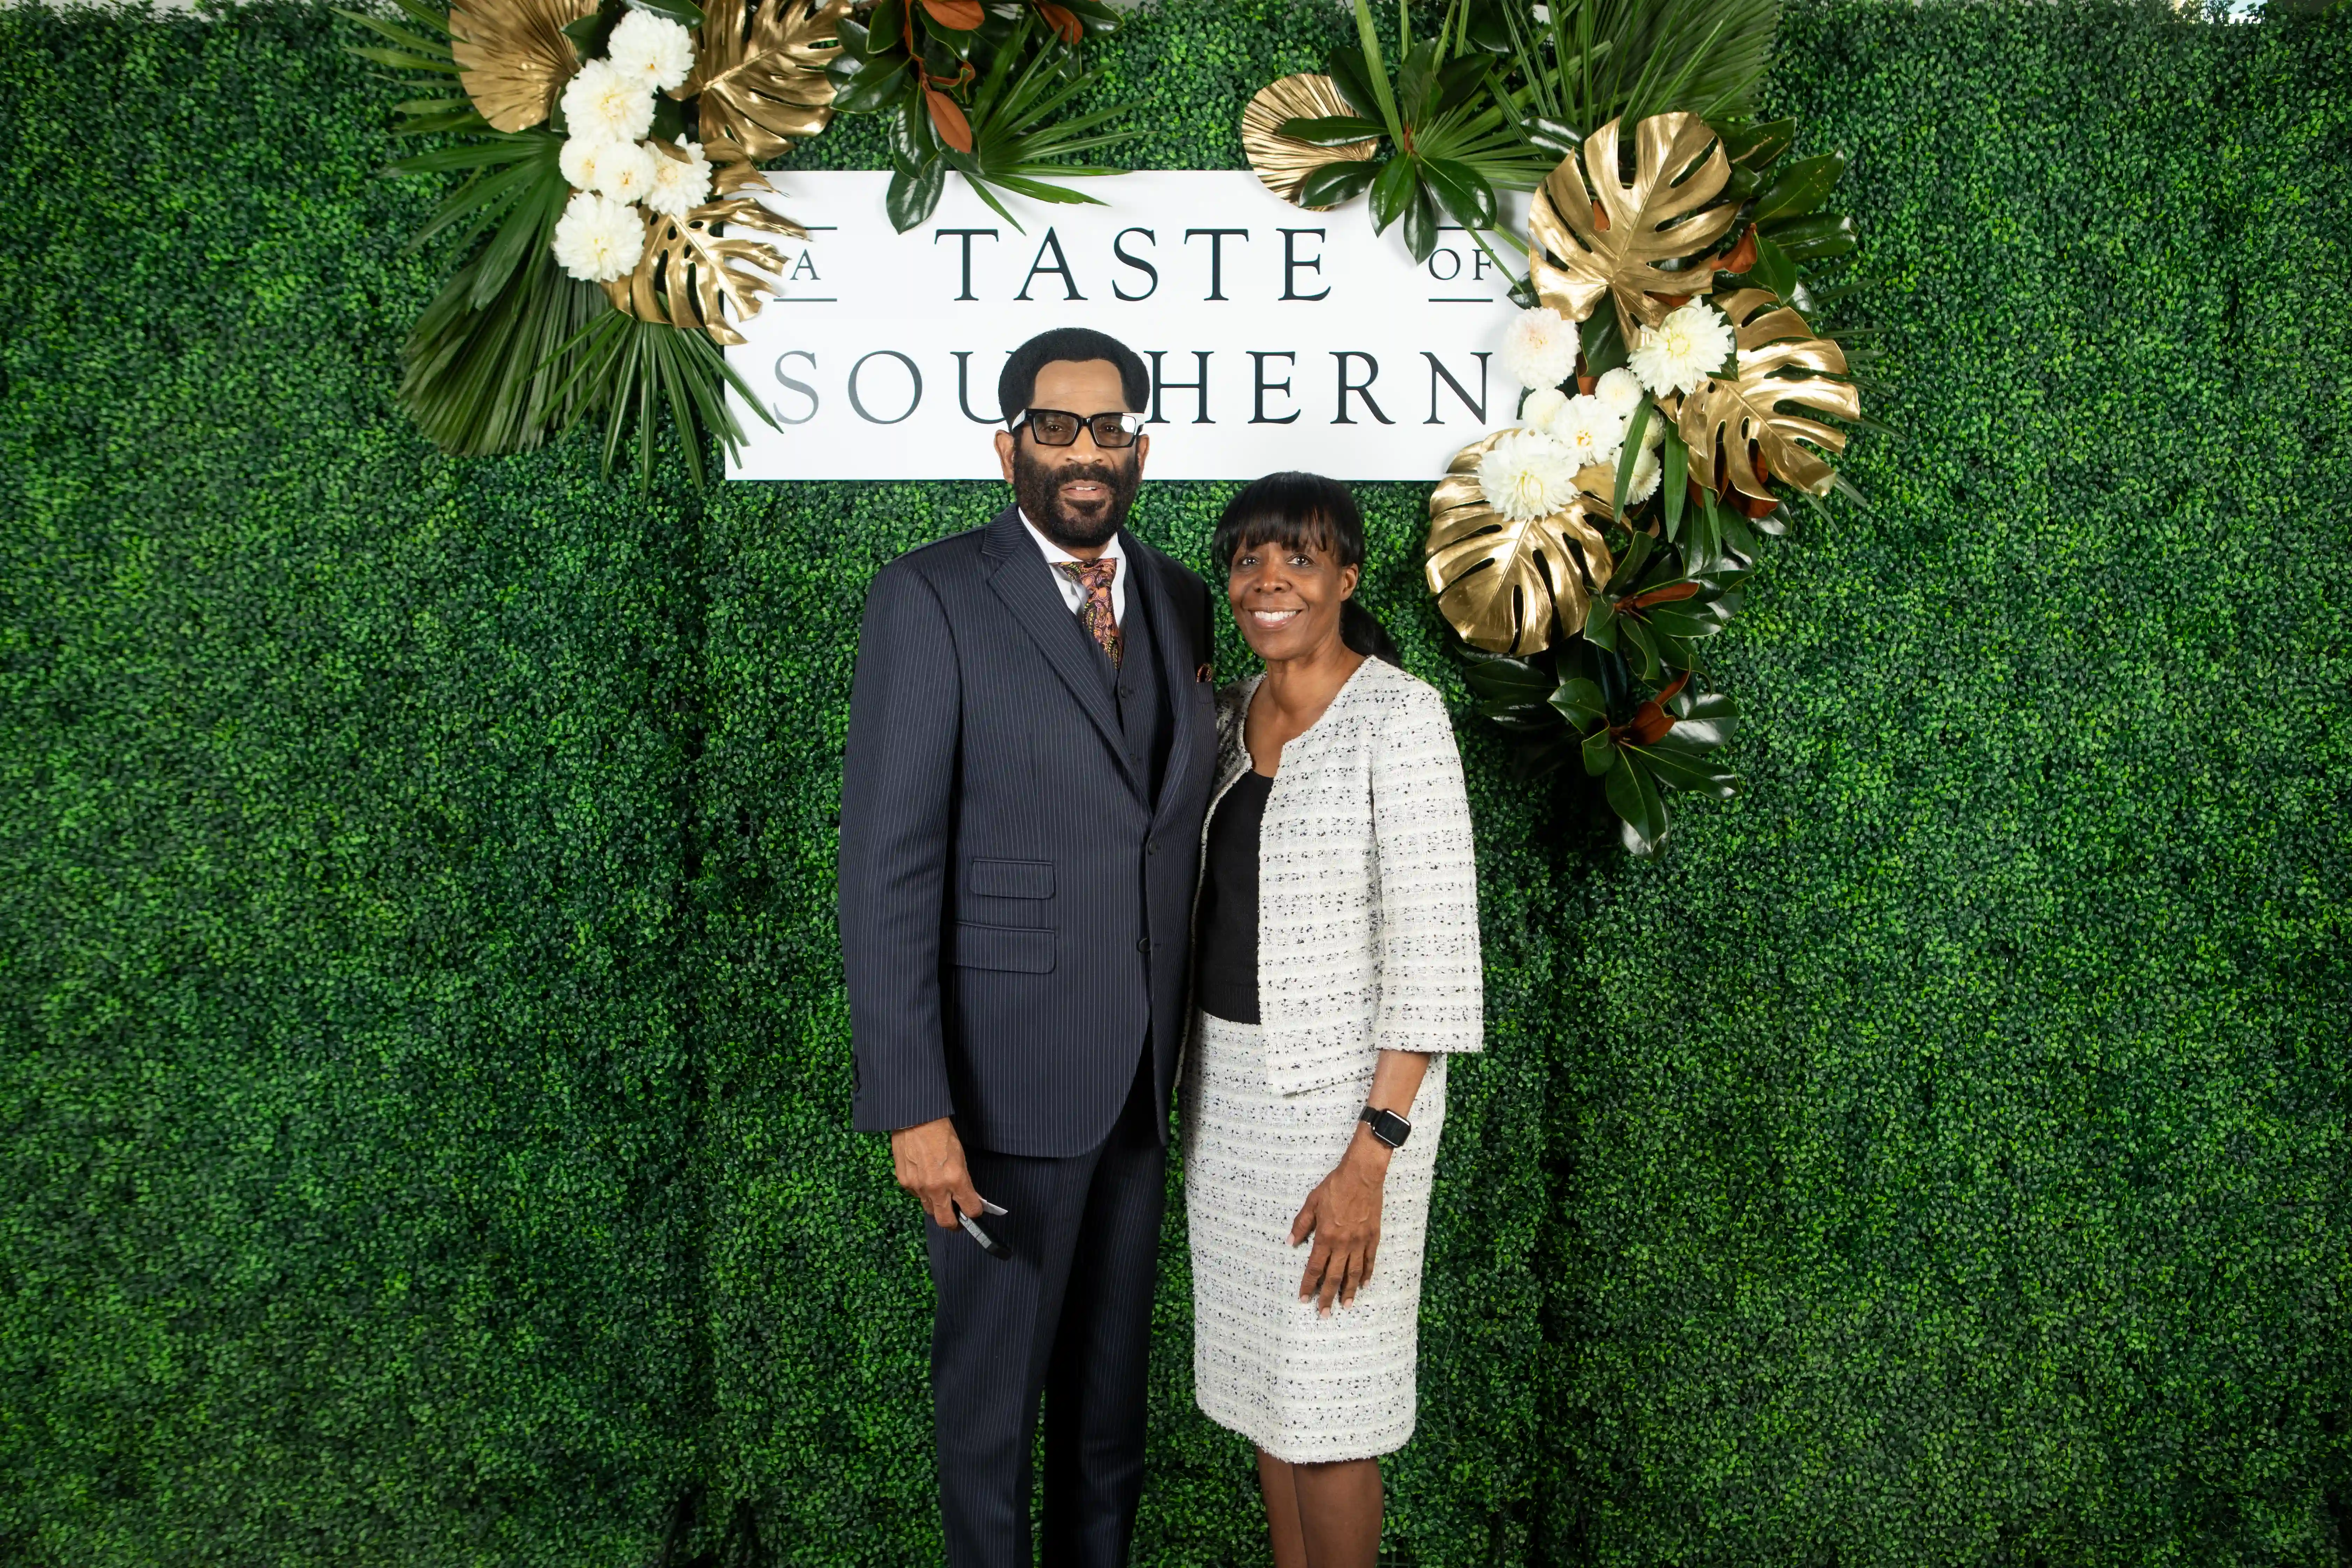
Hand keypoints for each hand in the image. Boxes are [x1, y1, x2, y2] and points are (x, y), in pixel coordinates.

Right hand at [891, 1117, 987, 1229]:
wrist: (915, 1119)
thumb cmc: (942, 1134)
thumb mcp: (961, 1157)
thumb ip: (964, 1181)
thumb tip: (968, 1197)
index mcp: (955, 1179)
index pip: (970, 1209)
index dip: (974, 1212)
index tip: (974, 1211)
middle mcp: (936, 1188)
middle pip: (946, 1222)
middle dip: (954, 1224)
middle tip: (957, 1220)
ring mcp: (918, 1187)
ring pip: (930, 1210)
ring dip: (937, 1207)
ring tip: (940, 1196)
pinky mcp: (904, 1182)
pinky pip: (916, 1196)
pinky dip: (922, 1193)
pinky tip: (924, 1178)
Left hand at [1289, 1128, 1390, 1313]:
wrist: (1362, 1175)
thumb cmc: (1335, 1186)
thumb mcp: (1312, 1202)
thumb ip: (1301, 1224)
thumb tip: (1290, 1242)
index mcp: (1325, 1237)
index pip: (1314, 1268)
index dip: (1308, 1285)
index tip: (1304, 1299)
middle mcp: (1343, 1244)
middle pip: (1334, 1277)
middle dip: (1327, 1297)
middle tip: (1324, 1314)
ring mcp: (1359, 1242)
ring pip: (1353, 1273)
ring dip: (1348, 1292)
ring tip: (1345, 1306)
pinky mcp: (1373, 1237)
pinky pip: (1370, 1261)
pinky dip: (1367, 1275)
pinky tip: (1363, 1285)